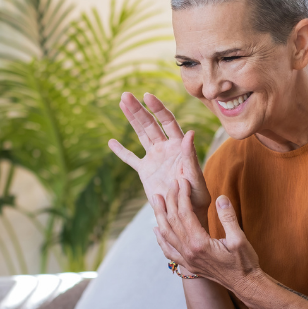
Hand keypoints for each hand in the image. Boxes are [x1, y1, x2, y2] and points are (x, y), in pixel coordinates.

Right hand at [109, 92, 210, 221]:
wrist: (185, 213)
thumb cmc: (196, 196)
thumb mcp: (194, 177)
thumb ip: (190, 156)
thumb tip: (191, 133)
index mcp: (179, 146)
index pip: (167, 121)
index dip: (158, 108)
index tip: (147, 96)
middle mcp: (166, 148)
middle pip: (150, 124)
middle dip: (138, 109)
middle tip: (125, 95)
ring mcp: (154, 158)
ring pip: (140, 135)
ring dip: (131, 119)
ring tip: (121, 102)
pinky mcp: (145, 172)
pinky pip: (131, 159)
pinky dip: (121, 152)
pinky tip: (111, 142)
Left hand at [151, 178, 260, 293]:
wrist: (245, 285)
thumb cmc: (245, 262)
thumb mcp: (240, 239)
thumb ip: (228, 218)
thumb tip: (221, 198)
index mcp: (200, 244)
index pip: (185, 214)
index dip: (183, 196)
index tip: (183, 182)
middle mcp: (189, 252)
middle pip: (173, 222)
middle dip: (170, 201)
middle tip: (169, 185)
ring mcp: (187, 260)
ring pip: (167, 235)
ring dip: (160, 216)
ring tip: (156, 200)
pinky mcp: (189, 265)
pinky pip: (169, 251)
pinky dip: (161, 239)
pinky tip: (156, 229)